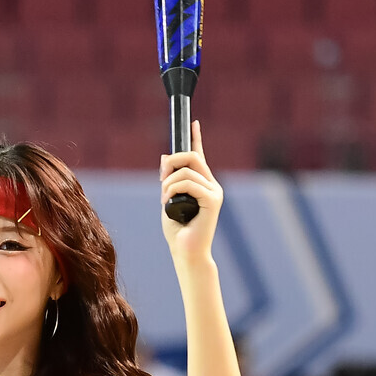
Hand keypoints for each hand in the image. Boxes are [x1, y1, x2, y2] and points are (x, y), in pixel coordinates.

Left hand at [160, 121, 222, 260]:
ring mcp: (214, 192)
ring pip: (187, 171)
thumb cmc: (177, 232)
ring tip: (164, 200)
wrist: (186, 252)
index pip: (199, 156)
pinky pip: (190, 184)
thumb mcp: (168, 200)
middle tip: (161, 177)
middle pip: (192, 157)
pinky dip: (173, 190)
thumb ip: (168, 181)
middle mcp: (211, 185)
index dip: (196, 138)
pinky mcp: (212, 200)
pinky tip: (168, 201)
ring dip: (168, 183)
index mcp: (203, 185)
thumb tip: (165, 157)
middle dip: (172, 161)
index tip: (194, 122)